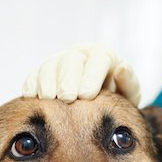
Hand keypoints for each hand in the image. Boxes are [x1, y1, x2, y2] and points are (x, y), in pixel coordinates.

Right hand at [21, 43, 141, 105]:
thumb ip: (129, 83)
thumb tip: (122, 67)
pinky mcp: (43, 73)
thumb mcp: (129, 95)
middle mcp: (81, 54)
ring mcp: (60, 61)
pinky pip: (34, 74)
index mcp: (103, 54)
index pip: (98, 58)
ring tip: (50, 99)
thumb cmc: (116, 100)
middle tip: (68, 98)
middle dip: (68, 78)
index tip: (87, 95)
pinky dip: (32, 84)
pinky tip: (32, 96)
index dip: (91, 75)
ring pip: (50, 65)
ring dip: (48, 81)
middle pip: (71, 59)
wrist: (98, 107)